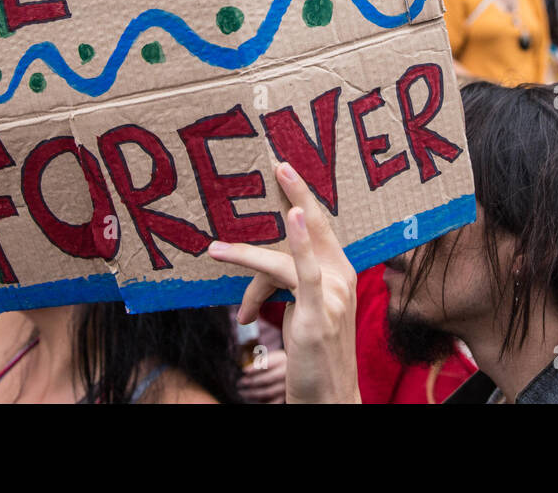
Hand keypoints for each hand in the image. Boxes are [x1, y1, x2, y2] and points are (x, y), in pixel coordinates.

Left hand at [208, 162, 359, 403]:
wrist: (329, 396)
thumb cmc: (313, 354)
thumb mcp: (297, 312)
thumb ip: (281, 288)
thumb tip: (249, 287)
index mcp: (341, 270)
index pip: (318, 225)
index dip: (302, 195)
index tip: (285, 168)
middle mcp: (343, 275)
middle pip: (315, 223)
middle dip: (296, 190)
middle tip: (276, 161)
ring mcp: (334, 293)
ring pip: (289, 255)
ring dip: (247, 252)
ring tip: (215, 250)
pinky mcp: (319, 312)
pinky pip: (301, 270)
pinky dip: (292, 243)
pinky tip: (287, 220)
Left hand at [238, 348, 287, 402]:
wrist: (296, 369)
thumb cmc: (279, 362)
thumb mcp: (273, 356)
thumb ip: (262, 361)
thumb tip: (246, 370)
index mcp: (282, 360)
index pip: (268, 364)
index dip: (255, 368)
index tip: (244, 370)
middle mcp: (286, 373)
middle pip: (267, 379)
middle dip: (252, 382)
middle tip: (240, 383)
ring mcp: (288, 385)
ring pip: (268, 392)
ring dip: (253, 393)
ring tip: (242, 393)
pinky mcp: (286, 395)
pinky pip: (273, 401)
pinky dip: (262, 402)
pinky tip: (253, 400)